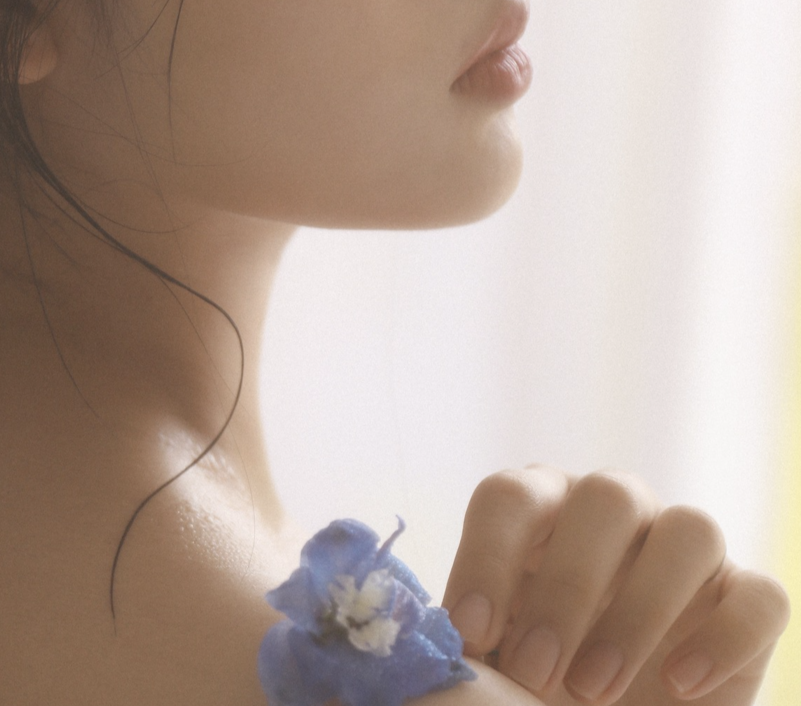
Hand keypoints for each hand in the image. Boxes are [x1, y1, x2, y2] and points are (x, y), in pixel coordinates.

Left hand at [441, 467, 789, 705]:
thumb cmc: (532, 670)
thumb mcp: (490, 647)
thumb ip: (464, 629)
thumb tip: (421, 637)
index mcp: (538, 508)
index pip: (510, 494)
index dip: (486, 555)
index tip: (471, 632)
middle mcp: (612, 509)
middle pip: (606, 497)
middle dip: (566, 587)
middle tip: (534, 672)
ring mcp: (685, 547)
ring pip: (690, 530)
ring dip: (639, 610)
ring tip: (592, 690)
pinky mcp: (745, 598)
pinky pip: (759, 594)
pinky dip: (723, 638)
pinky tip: (678, 685)